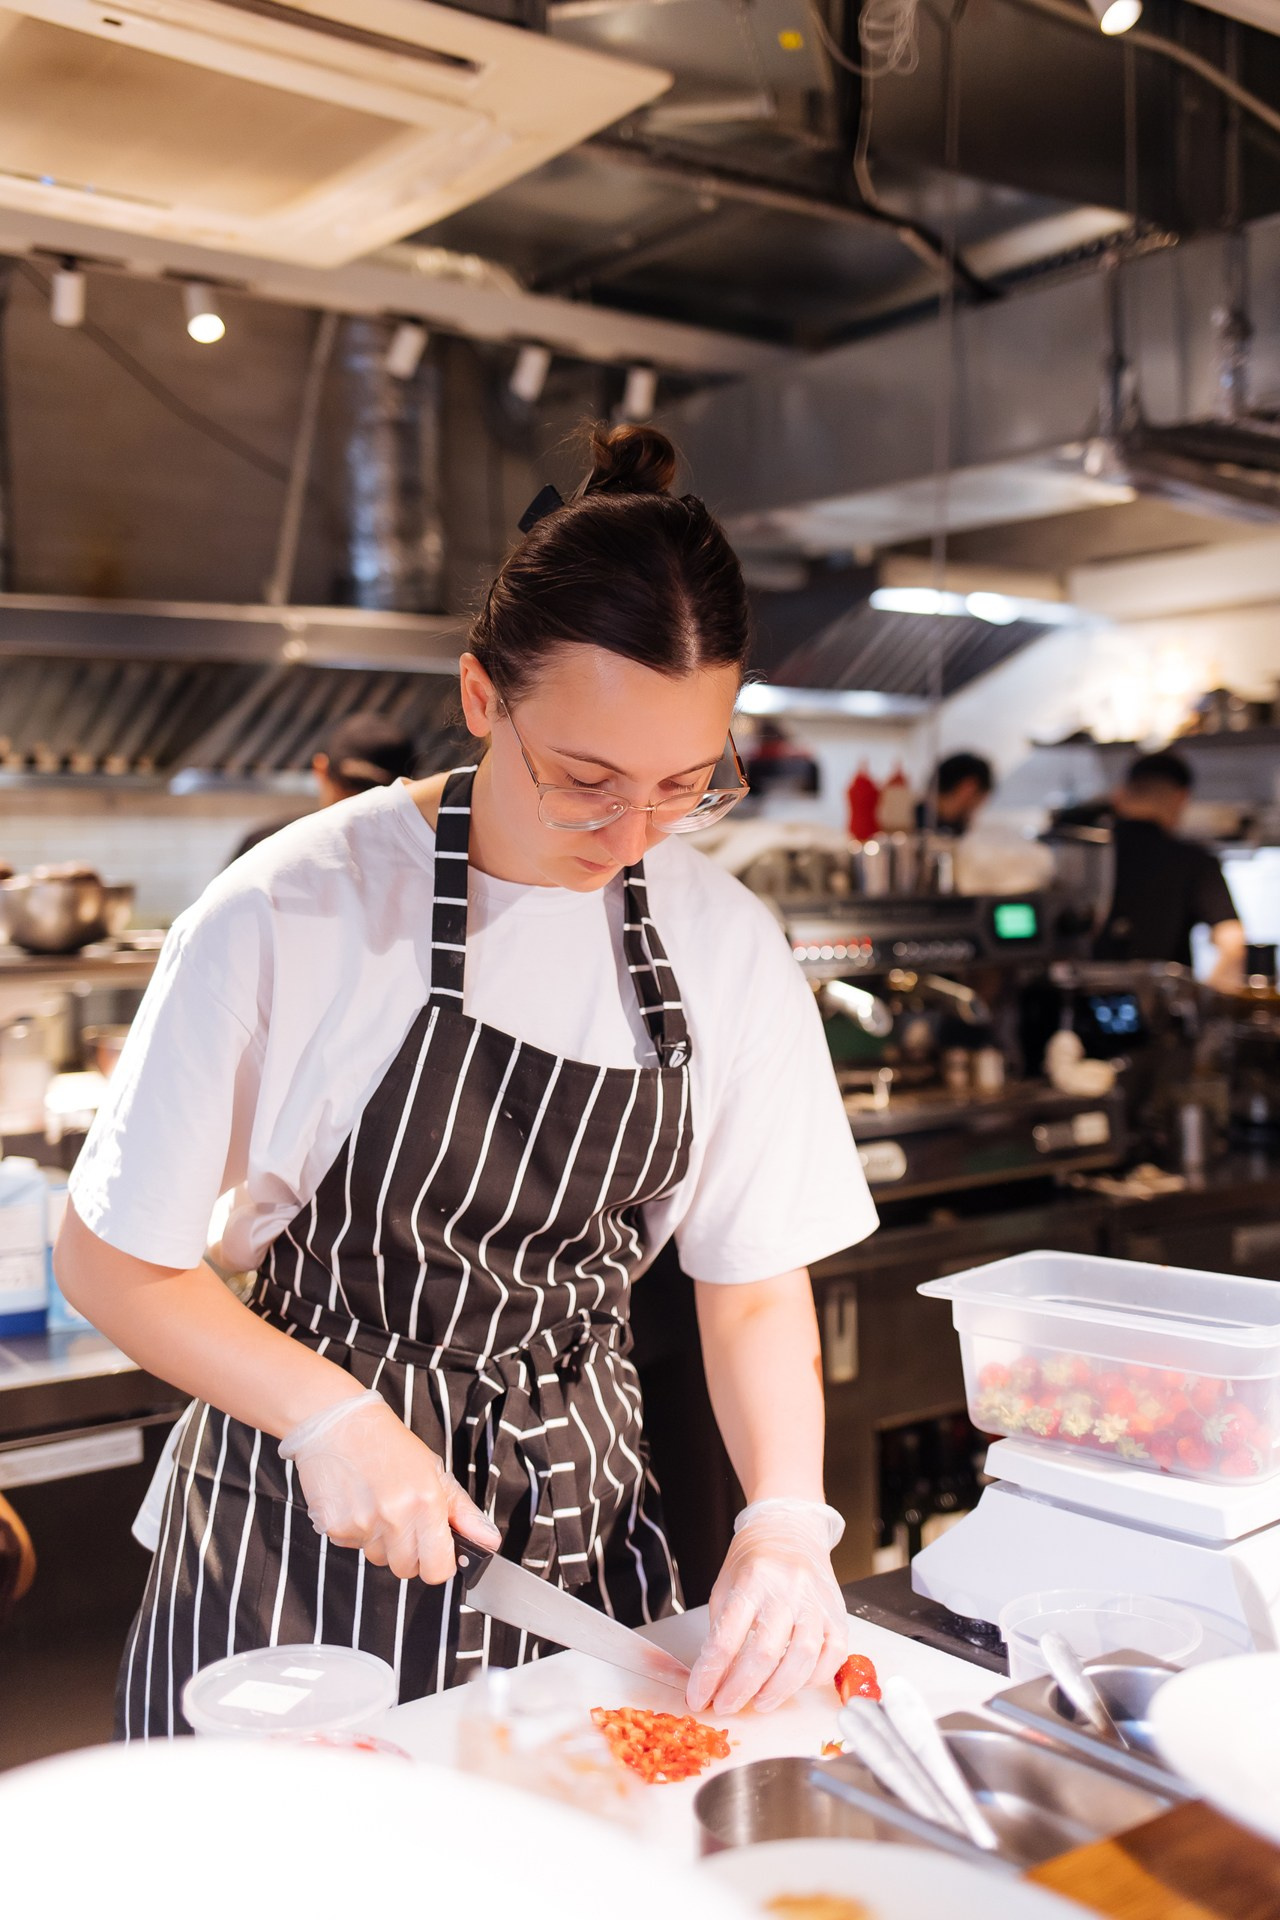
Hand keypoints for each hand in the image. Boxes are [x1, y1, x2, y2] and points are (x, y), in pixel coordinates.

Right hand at [279, 1390, 500, 1582]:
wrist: (337, 1424)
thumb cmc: (389, 1445)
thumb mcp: (434, 1471)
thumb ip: (464, 1512)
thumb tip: (490, 1541)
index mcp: (426, 1502)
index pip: (438, 1570)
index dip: (438, 1562)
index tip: (435, 1549)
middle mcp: (394, 1516)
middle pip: (406, 1570)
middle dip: (408, 1552)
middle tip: (402, 1518)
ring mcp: (362, 1524)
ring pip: (379, 1560)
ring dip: (381, 1542)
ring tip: (377, 1504)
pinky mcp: (333, 1528)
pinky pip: (353, 1548)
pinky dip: (356, 1533)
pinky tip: (357, 1503)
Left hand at [687, 1500, 846, 1715]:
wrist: (789, 1529)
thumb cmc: (753, 1561)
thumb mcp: (724, 1587)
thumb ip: (720, 1632)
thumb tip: (712, 1682)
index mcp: (750, 1581)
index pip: (725, 1639)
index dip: (709, 1676)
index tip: (698, 1698)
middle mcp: (786, 1590)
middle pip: (763, 1653)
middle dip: (740, 1690)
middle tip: (726, 1706)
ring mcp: (815, 1602)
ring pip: (801, 1658)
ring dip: (778, 1690)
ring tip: (759, 1702)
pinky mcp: (837, 1613)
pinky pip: (833, 1655)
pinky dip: (813, 1678)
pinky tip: (794, 1684)